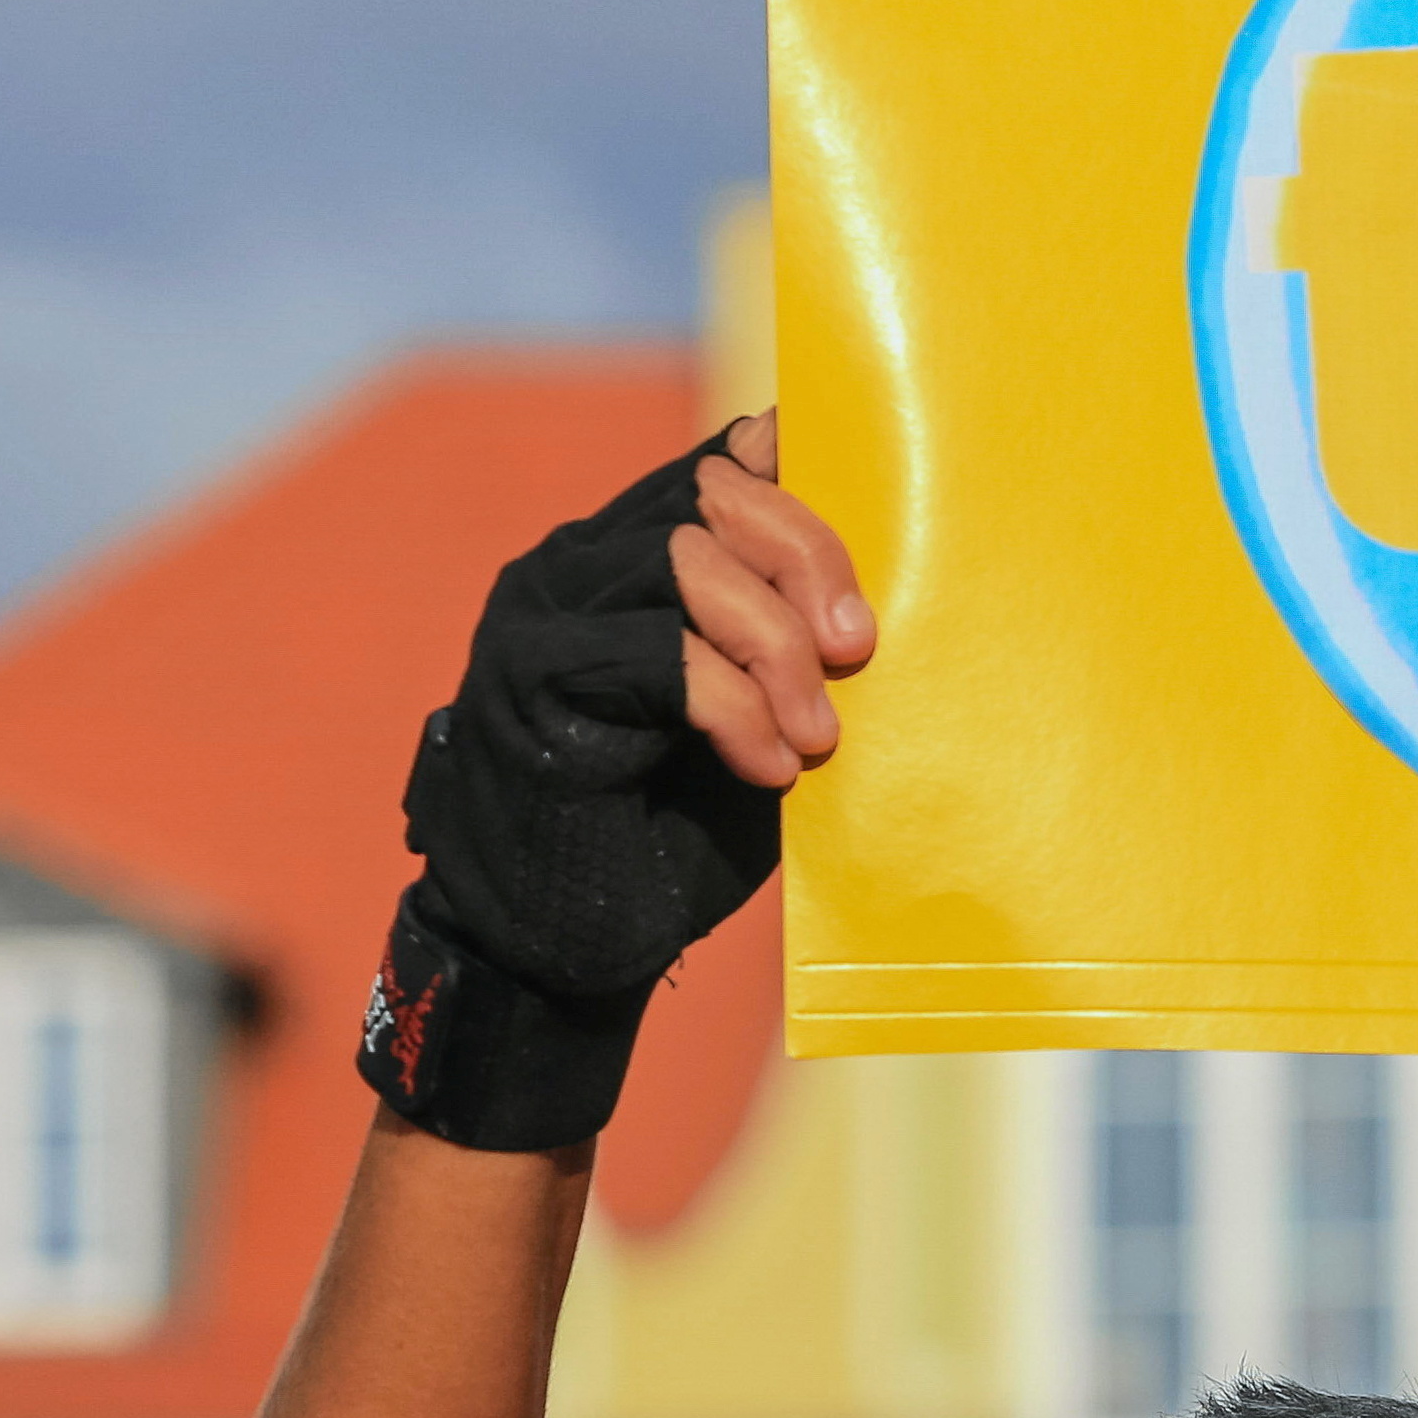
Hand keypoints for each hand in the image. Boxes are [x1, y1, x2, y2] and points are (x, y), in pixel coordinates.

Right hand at [364, 411, 872, 1149]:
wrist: (572, 955)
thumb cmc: (676, 835)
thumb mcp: (767, 718)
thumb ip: (797, 643)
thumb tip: (889, 596)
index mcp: (637, 558)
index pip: (724, 463)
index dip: (801, 473)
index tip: (877, 527)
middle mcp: (581, 566)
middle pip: (715, 494)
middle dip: (809, 562)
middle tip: (856, 655)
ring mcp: (543, 613)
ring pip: (687, 561)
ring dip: (774, 649)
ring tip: (813, 738)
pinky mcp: (529, 677)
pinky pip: (658, 653)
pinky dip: (734, 706)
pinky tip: (768, 767)